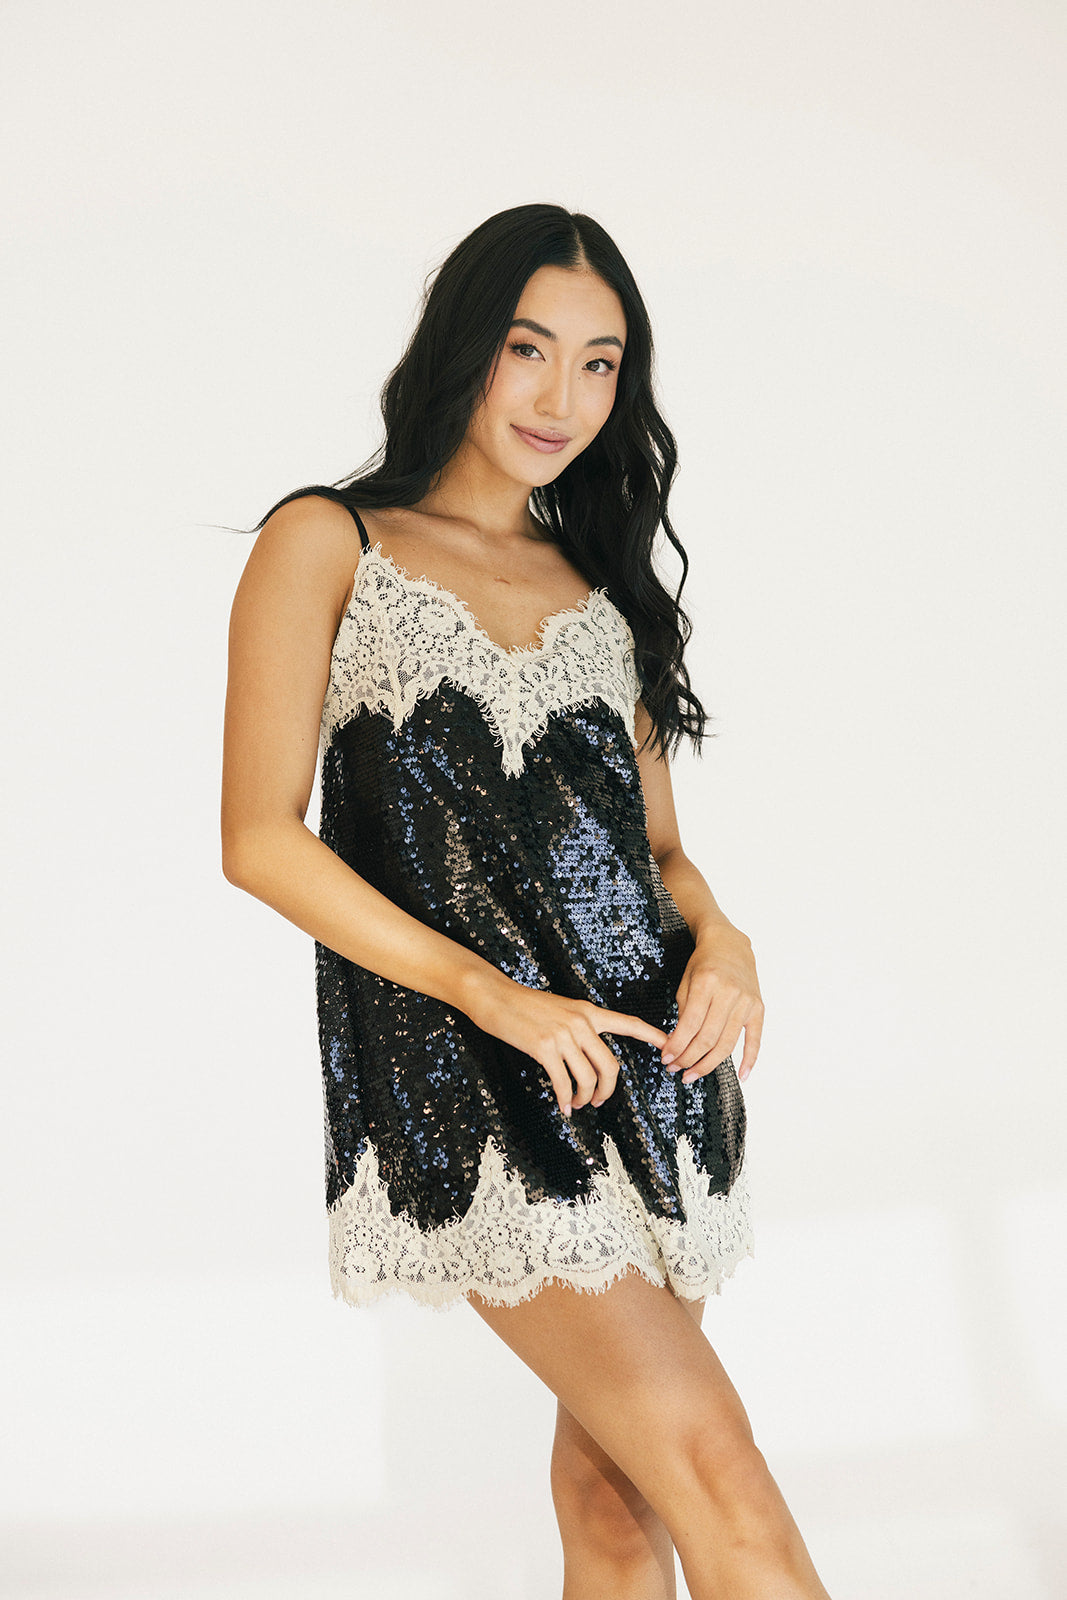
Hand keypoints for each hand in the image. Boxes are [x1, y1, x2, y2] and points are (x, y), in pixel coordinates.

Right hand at [464, 975, 669, 1118]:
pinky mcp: (544, 1047)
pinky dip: (564, 1098)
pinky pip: (562, 1082)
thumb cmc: (525, 1005)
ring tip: (576, 1103)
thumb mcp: (561, 1009)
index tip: (669, 1046)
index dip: (652, 1036)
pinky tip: (563, 1106)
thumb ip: (579, 1026)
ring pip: (588, 1077)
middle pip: (610, 1065)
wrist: (495, 996)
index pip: (629, 1023)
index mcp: (588, 1011)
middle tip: (598, 1101)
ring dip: (585, 1097)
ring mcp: (563, 1034)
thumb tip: (589, 1053)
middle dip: (608, 1090)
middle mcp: (581, 1022)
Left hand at [662, 923, 763, 1085]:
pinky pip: (755, 1038)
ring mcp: (746, 1002)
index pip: (690, 1025)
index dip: (676, 1046)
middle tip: (675, 1069)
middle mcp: (729, 993)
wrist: (730, 945)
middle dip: (688, 1059)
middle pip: (707, 1038)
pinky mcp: (758, 1008)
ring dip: (707, 1064)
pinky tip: (742, 1075)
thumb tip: (677, 1044)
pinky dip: (749, 1059)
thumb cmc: (704, 963)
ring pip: (726, 1044)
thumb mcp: (686, 981)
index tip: (665, 1058)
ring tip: (692, 1075)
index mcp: (707, 983)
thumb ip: (684, 1011)